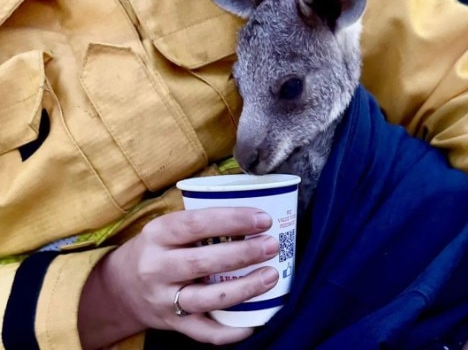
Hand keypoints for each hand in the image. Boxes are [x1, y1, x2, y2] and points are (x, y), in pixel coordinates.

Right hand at [78, 207, 279, 348]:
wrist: (121, 288)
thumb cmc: (159, 249)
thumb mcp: (168, 227)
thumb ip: (202, 220)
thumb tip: (255, 209)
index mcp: (158, 234)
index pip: (197, 223)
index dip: (232, 220)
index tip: (263, 219)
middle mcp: (157, 267)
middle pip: (203, 262)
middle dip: (243, 253)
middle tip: (272, 245)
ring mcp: (164, 299)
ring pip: (208, 298)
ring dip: (244, 288)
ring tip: (271, 276)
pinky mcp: (173, 324)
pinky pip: (205, 333)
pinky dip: (231, 331)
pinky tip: (255, 320)